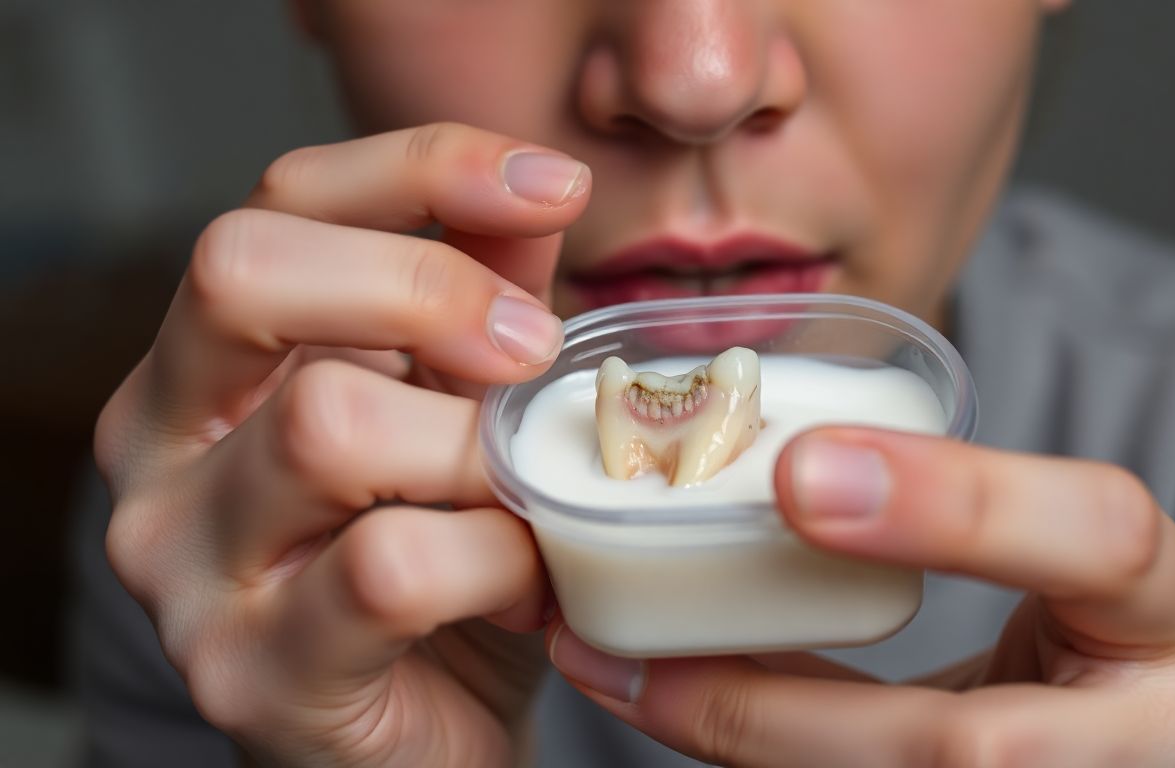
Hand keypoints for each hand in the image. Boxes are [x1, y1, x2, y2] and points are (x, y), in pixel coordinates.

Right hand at [96, 124, 590, 765]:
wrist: (421, 733)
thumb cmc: (443, 556)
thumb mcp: (459, 403)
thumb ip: (483, 297)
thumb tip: (536, 188)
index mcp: (207, 359)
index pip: (279, 200)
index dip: (421, 165)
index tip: (555, 188)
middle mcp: (160, 443)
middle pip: (242, 272)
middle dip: (425, 287)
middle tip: (533, 348)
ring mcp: (184, 561)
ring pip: (326, 424)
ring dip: (474, 446)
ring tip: (528, 490)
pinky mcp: (248, 669)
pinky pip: (389, 571)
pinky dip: (495, 558)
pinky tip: (529, 579)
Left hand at [546, 428, 1174, 766]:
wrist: (1160, 725)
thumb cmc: (1105, 624)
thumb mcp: (1066, 552)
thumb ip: (957, 519)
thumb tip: (760, 475)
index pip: (1100, 539)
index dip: (953, 507)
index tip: (797, 472)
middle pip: (971, 750)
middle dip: (778, 712)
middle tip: (632, 652)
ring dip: (744, 749)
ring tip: (623, 687)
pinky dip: (773, 761)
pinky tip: (688, 718)